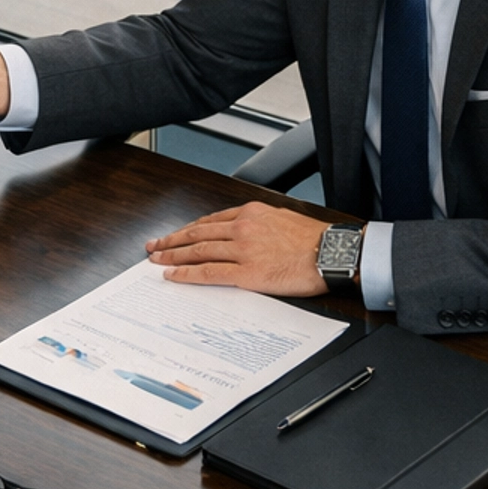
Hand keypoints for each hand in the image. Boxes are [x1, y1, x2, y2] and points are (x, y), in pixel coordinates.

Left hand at [146, 203, 329, 295]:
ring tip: (157, 260)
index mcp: (251, 213)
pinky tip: (173, 275)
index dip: (188, 229)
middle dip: (172, 240)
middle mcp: (243, 228)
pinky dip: (187, 273)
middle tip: (154, 246)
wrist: (333, 253)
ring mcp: (243, 250)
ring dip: (173, 256)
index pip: (209, 221)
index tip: (174, 235)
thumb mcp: (283, 218)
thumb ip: (259, 223)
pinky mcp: (247, 273)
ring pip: (198, 251)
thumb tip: (244, 232)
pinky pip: (208, 273)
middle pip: (197, 234)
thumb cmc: (314, 239)